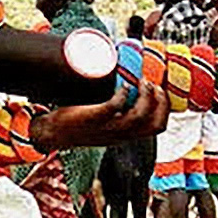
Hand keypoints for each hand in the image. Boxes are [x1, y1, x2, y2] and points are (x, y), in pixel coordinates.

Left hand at [30, 82, 168, 151]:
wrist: (52, 133)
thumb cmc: (78, 125)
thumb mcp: (104, 124)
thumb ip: (118, 113)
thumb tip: (129, 86)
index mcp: (125, 135)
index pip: (158, 127)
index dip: (166, 108)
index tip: (160, 90)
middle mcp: (120, 135)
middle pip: (154, 124)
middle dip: (160, 102)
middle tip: (153, 84)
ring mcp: (107, 128)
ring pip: (139, 116)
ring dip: (146, 96)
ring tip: (141, 81)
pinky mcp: (94, 118)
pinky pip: (115, 107)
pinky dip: (123, 94)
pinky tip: (122, 86)